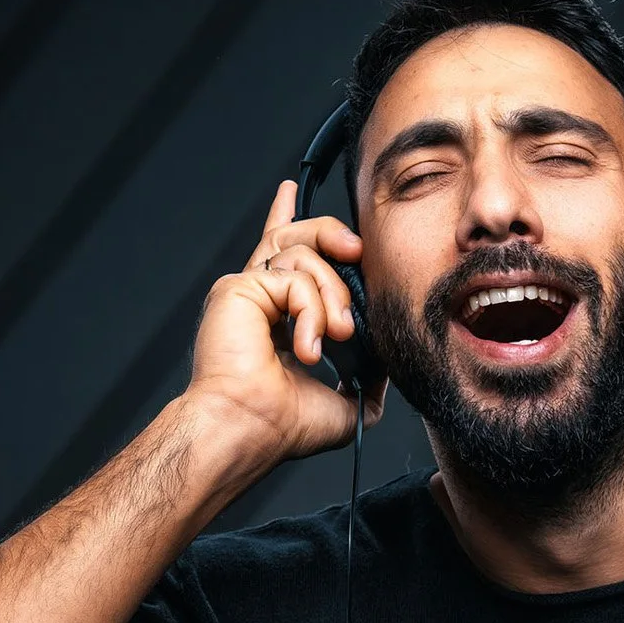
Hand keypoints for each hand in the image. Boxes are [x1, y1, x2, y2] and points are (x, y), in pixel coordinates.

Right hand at [186, 182, 387, 460]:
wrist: (252, 431)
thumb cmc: (285, 426)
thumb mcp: (346, 401)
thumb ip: (366, 375)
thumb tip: (385, 361)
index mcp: (274, 316)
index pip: (283, 257)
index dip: (288, 218)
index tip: (290, 192)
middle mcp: (257, 297)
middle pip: (294, 234)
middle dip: (331, 234)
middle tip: (356, 254)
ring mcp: (245, 289)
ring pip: (302, 251)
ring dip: (332, 294)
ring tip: (335, 335)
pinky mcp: (239, 287)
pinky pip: (294, 276)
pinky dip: (311, 311)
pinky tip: (306, 348)